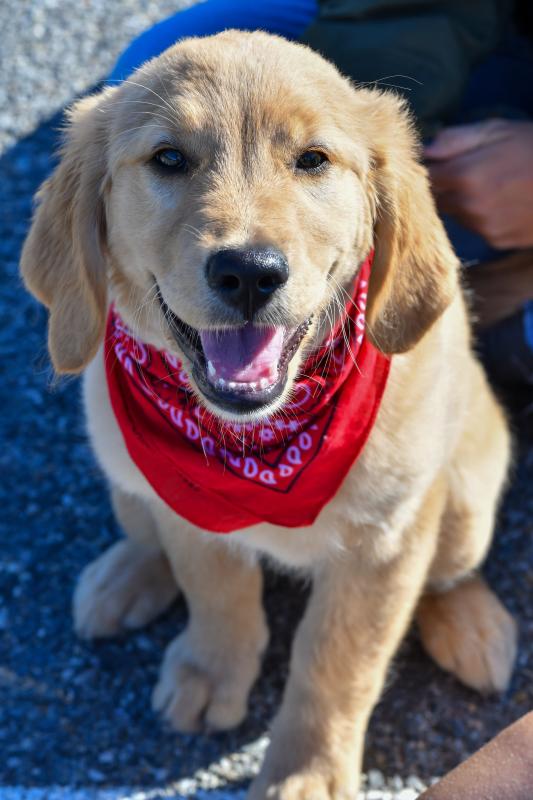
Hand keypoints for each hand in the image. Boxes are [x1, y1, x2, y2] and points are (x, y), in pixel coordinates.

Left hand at [425, 119, 532, 248]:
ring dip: (464, 203)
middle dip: (448, 187)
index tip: (440, 163)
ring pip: (457, 215)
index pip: (425, 178)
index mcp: (465, 175)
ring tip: (493, 187)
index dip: (430, 169)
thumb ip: (456, 139)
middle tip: (473, 172)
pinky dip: (483, 218)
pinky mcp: (496, 240)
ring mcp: (483, 226)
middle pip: (438, 200)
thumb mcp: (497, 130)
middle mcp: (469, 205)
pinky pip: (477, 228)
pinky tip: (504, 203)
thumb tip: (427, 151)